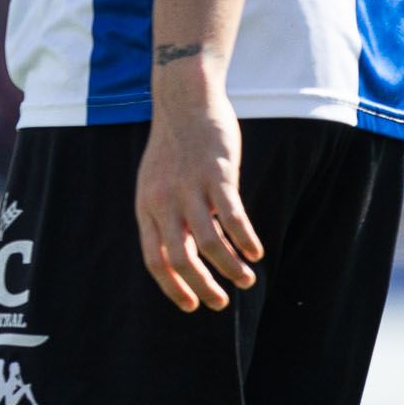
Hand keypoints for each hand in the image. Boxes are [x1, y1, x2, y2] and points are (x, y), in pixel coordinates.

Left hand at [134, 67, 262, 312]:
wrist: (184, 99)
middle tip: (222, 302)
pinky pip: (233, 217)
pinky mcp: (216, 174)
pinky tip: (256, 252)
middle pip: (182, 259)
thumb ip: (167, 216)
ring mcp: (190, 187)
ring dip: (231, 269)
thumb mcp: (157, 183)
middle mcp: (165, 200)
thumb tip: (185, 257)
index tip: (192, 305)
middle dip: (204, 288)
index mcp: (148, 205)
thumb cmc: (174, 146)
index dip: (173, 287)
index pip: (155, 259)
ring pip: (212, 243)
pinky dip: (246, 240)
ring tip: (247, 279)